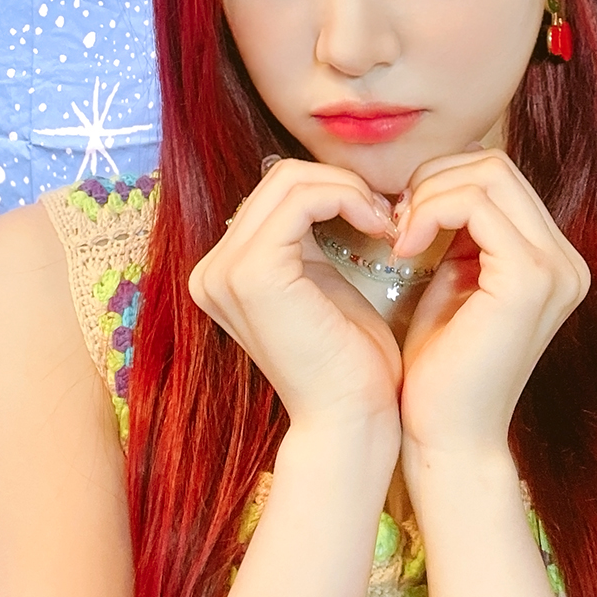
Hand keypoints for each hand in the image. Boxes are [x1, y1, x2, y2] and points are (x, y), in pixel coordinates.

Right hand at [188, 159, 403, 437]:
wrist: (351, 419)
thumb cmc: (349, 359)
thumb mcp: (321, 280)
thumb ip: (307, 236)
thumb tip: (321, 183)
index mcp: (223, 270)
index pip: (274, 192)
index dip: (331, 189)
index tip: (376, 216)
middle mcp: (212, 269)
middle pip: (279, 177)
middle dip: (340, 184)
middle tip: (384, 216)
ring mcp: (225, 271)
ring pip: (290, 180)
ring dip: (348, 190)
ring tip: (383, 223)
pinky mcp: (253, 272)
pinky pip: (302, 199)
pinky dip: (347, 199)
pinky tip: (378, 227)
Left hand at [394, 149, 589, 456]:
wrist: (447, 437)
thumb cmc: (440, 366)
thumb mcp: (455, 279)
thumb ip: (461, 231)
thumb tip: (440, 175)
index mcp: (552, 260)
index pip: (500, 176)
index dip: (444, 180)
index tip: (404, 217)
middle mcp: (565, 261)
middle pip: (497, 166)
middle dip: (435, 179)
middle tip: (397, 221)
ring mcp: (555, 269)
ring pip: (488, 175)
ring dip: (430, 194)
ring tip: (399, 235)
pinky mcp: (529, 279)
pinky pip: (476, 205)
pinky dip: (431, 211)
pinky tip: (405, 248)